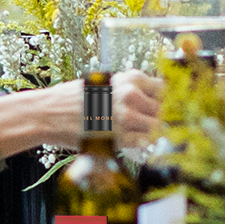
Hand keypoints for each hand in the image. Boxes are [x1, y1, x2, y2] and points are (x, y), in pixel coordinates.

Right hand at [0, 71, 163, 154]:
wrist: (49, 113)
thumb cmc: (77, 98)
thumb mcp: (107, 84)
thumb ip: (131, 90)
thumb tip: (155, 101)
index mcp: (130, 78)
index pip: (166, 89)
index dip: (172, 100)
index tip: (175, 108)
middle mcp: (131, 95)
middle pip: (165, 109)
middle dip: (167, 119)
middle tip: (167, 126)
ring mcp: (126, 117)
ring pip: (158, 127)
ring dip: (156, 133)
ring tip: (153, 136)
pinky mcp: (119, 137)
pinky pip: (144, 143)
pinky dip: (145, 145)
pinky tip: (139, 143)